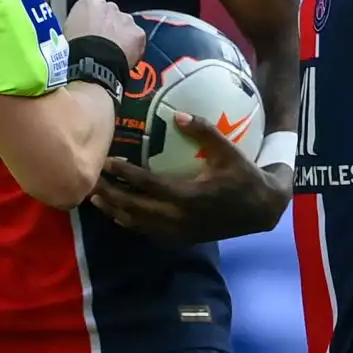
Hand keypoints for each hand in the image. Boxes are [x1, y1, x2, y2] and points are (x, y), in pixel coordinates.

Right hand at [63, 0, 145, 68]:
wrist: (93, 60)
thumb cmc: (76, 45)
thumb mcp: (69, 27)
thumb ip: (81, 20)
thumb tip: (85, 26)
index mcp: (92, 1)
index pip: (95, 5)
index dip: (94, 19)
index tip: (92, 30)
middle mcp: (112, 6)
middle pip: (113, 14)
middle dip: (110, 25)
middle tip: (104, 41)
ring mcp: (128, 19)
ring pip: (126, 25)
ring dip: (122, 34)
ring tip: (115, 50)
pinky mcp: (139, 33)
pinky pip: (136, 39)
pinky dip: (133, 46)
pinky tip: (125, 56)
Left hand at [94, 112, 289, 242]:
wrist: (262, 210)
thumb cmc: (244, 176)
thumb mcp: (228, 151)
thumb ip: (203, 131)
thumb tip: (178, 114)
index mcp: (189, 195)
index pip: (148, 185)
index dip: (125, 174)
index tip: (106, 162)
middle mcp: (180, 217)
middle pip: (136, 208)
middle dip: (111, 195)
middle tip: (90, 182)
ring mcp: (181, 231)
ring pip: (140, 224)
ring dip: (116, 211)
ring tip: (96, 198)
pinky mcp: (183, 237)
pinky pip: (150, 232)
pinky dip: (131, 223)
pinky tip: (118, 214)